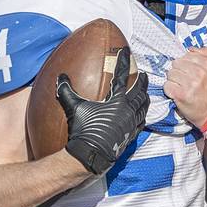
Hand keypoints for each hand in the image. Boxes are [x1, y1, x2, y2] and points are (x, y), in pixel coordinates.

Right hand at [56, 48, 148, 174]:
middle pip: (139, 91)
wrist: (90, 154)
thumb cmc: (83, 130)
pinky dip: (143, 115)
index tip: (126, 52)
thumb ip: (67, 91)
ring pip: (143, 106)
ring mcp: (131, 123)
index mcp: (117, 101)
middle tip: (143, 75)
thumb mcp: (73, 108)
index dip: (123, 62)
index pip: (121, 76)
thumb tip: (60, 77)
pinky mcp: (131, 134)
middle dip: (142, 81)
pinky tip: (141, 115)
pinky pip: (141, 122)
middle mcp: (128, 110)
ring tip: (145, 93)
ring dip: (145, 98)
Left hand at [164, 48, 206, 127]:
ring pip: (170, 74)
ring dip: (174, 81)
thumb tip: (190, 49)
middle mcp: (200, 72)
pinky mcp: (181, 94)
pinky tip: (178, 95)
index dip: (185, 64)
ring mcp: (190, 83)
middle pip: (176, 63)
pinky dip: (170, 91)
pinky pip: (167, 86)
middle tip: (185, 81)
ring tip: (182, 88)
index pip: (186, 55)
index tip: (189, 73)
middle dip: (178, 72)